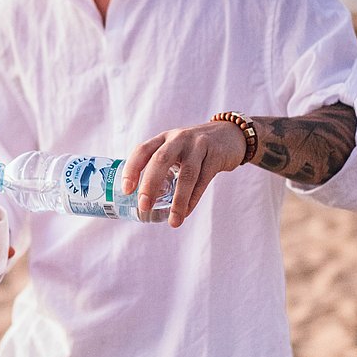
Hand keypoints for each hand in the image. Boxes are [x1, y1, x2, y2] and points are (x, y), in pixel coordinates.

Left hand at [121, 122, 245, 227]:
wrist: (230, 135)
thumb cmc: (194, 148)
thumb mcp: (175, 148)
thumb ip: (160, 166)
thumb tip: (142, 197)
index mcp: (163, 138)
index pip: (142, 150)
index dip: (132, 169)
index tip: (126, 190)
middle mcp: (178, 139)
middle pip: (160, 160)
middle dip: (150, 184)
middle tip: (144, 206)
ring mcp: (198, 146)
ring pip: (186, 174)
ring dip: (178, 200)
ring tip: (173, 221)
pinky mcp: (215, 155)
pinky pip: (203, 180)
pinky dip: (194, 198)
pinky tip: (186, 212)